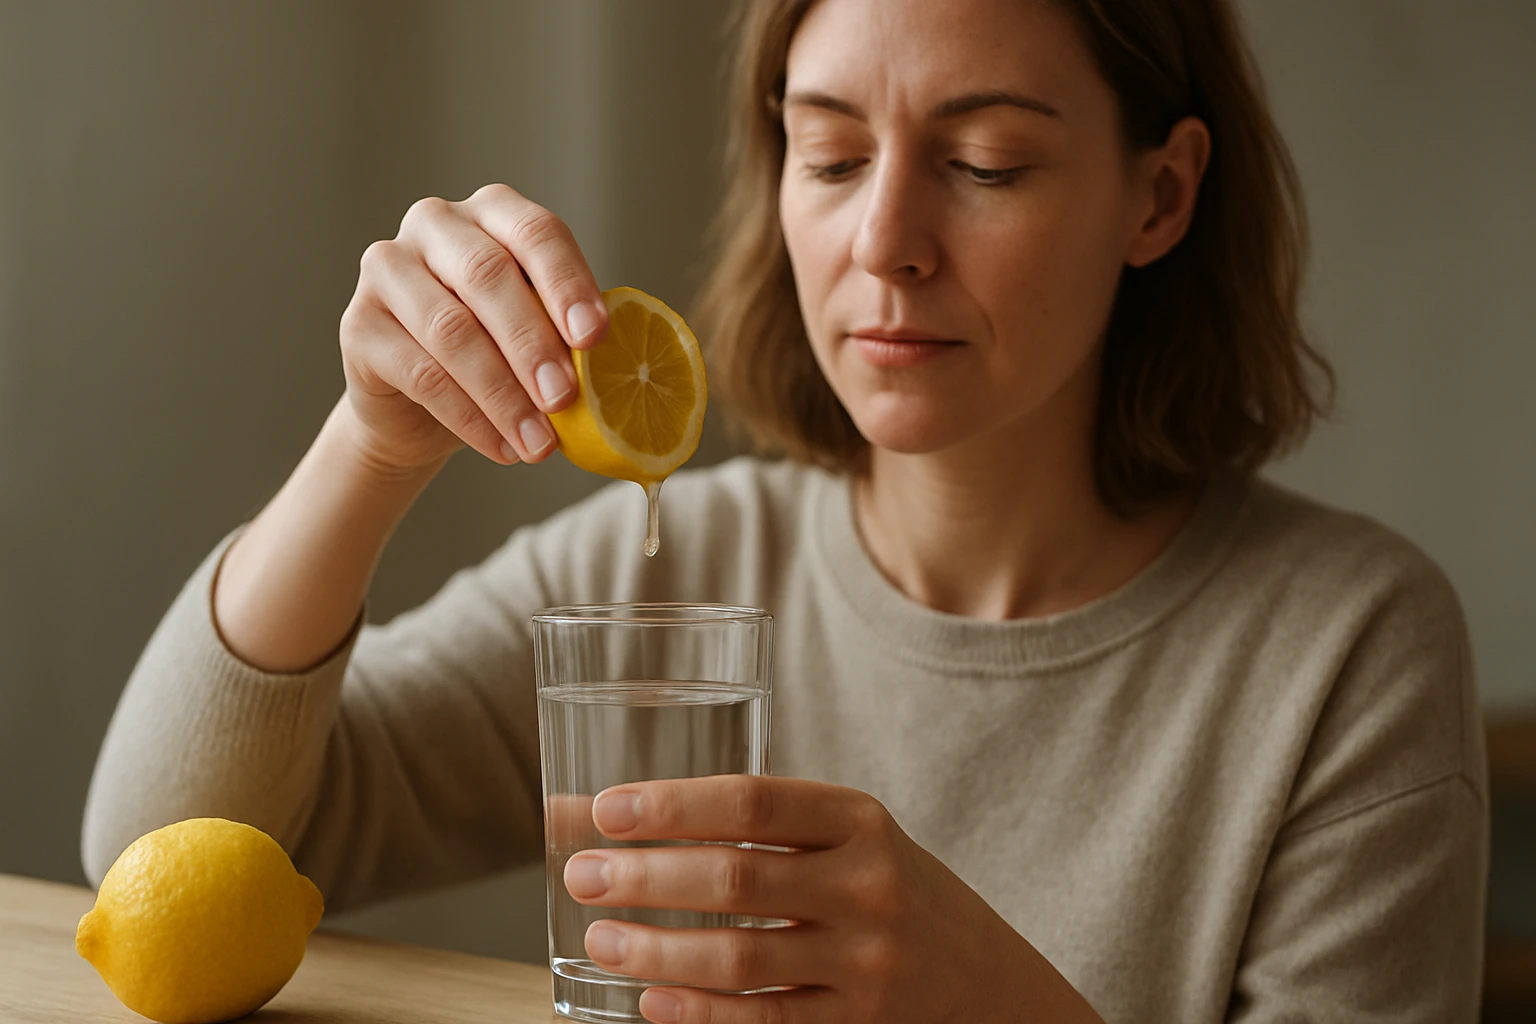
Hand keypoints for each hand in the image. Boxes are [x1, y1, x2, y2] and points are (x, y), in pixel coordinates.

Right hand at [338, 183, 608, 473]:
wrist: (419, 406)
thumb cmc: (498, 356)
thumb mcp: (540, 334)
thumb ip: (568, 333)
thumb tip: (616, 364)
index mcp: (493, 213)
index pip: (535, 232)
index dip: (567, 284)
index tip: (595, 339)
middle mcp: (435, 225)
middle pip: (488, 277)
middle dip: (533, 345)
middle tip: (567, 401)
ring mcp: (387, 269)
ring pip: (451, 331)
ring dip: (503, 395)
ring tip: (541, 444)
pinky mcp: (357, 324)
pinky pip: (420, 374)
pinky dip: (469, 418)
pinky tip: (505, 449)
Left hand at [562, 776, 1104, 1023]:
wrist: (979, 973)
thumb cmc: (878, 884)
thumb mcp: (839, 835)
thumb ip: (747, 824)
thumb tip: (604, 811)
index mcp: (857, 820)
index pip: (755, 803)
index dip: (674, 804)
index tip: (606, 809)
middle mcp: (868, 885)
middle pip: (738, 880)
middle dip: (648, 878)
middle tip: (582, 873)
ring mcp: (866, 962)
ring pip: (742, 959)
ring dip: (658, 951)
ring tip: (601, 938)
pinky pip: (764, 1022)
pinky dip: (700, 1013)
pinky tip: (651, 1001)